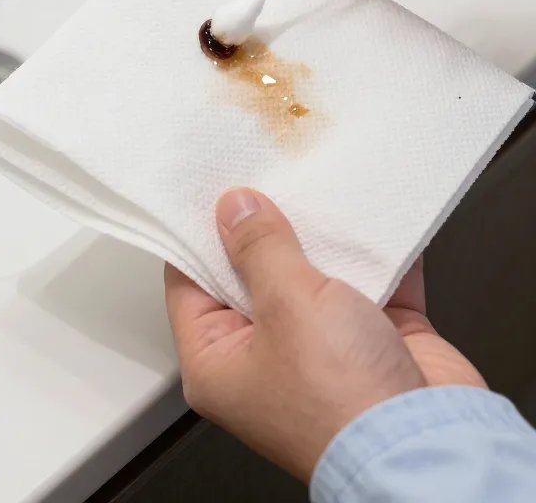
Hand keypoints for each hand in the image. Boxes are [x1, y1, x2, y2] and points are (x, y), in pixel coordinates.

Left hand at [165, 189, 483, 481]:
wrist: (429, 446)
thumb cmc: (343, 402)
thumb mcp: (287, 303)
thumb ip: (259, 247)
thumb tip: (236, 208)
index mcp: (219, 363)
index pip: (190, 284)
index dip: (201, 233)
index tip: (217, 186)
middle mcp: (265, 358)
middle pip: (253, 275)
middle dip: (269, 226)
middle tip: (271, 174)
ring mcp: (322, 350)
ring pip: (314, 275)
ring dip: (324, 236)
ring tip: (321, 185)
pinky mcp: (374, 341)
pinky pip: (370, 281)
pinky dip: (375, 251)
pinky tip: (374, 213)